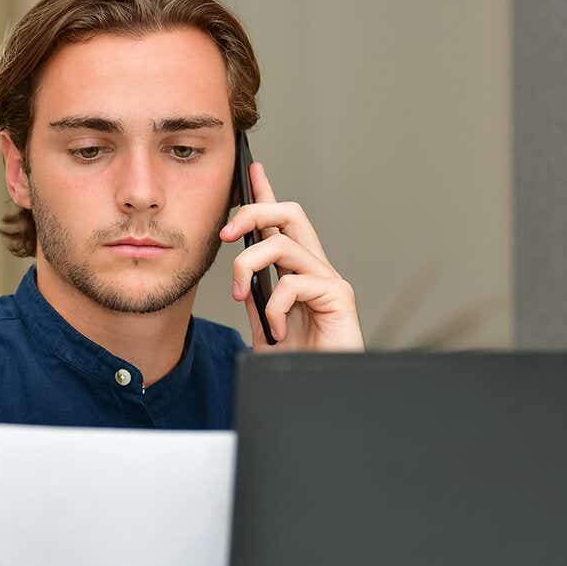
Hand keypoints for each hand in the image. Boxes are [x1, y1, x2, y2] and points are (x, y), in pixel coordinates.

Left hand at [220, 161, 364, 351]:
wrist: (318, 394)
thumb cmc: (299, 365)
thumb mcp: (265, 328)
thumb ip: (257, 300)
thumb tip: (242, 277)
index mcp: (297, 273)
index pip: (282, 224)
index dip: (268, 194)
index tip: (253, 170)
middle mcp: (315, 270)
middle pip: (290, 214)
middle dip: (254, 211)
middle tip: (227, 233)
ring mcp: (329, 281)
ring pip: (282, 244)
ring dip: (248, 266)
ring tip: (241, 295)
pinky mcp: (339, 297)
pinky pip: (294, 283)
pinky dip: (274, 308)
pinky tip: (277, 331)